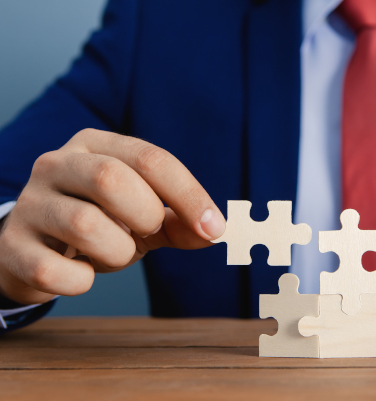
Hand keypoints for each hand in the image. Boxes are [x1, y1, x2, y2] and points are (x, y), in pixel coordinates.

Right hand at [0, 129, 225, 304]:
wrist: (35, 247)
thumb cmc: (98, 225)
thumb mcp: (142, 216)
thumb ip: (177, 221)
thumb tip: (213, 231)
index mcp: (96, 145)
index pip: (150, 158)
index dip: (189, 194)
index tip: (214, 227)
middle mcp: (57, 164)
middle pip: (112, 179)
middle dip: (145, 215)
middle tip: (146, 233)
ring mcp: (30, 203)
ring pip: (85, 225)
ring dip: (116, 251)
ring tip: (112, 252)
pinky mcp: (12, 246)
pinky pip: (55, 270)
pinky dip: (82, 280)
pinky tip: (82, 273)